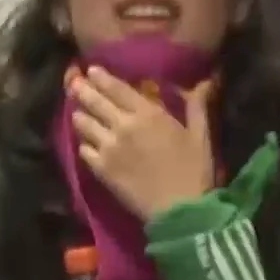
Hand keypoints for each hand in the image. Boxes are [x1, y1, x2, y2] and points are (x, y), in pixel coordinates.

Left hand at [69, 67, 215, 221]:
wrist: (180, 210)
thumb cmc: (194, 170)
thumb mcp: (200, 134)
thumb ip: (197, 105)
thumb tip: (206, 81)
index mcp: (148, 113)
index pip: (117, 88)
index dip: (101, 77)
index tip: (91, 69)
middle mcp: (124, 125)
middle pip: (95, 101)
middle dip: (82, 89)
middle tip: (74, 83)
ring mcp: (109, 147)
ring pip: (84, 123)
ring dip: (80, 114)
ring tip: (77, 111)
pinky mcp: (101, 169)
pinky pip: (84, 150)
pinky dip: (84, 143)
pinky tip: (86, 143)